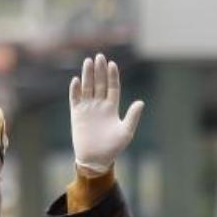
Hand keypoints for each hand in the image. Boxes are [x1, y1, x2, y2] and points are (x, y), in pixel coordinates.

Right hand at [69, 53, 143, 176]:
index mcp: (112, 108)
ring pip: (88, 87)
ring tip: (88, 62)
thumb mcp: (126, 132)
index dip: (112, 76)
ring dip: (87, 75)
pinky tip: (76, 80)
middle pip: (100, 83)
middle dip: (100, 70)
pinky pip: (75, 99)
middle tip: (99, 56)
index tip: (112, 64)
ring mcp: (88, 109)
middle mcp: (100, 105)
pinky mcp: (77, 114)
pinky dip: (75, 90)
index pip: (112, 87)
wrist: (96, 159)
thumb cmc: (113, 148)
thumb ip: (132, 117)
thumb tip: (141, 102)